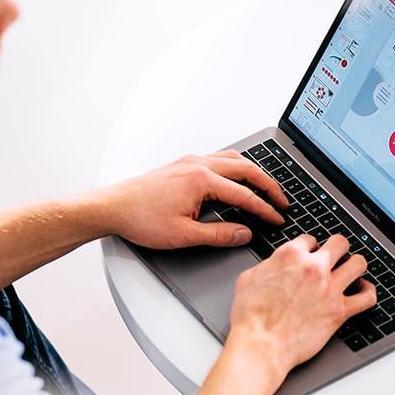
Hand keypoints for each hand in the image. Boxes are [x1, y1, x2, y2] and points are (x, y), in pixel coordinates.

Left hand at [85, 149, 289, 249]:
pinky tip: (236, 178)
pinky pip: (219, 158)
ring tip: (266, 187)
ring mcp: (191, 161)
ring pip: (234, 159)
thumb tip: (244, 233)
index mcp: (202, 180)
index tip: (277, 218)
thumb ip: (219, 235)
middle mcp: (199, 165)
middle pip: (246, 169)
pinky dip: (236, 167)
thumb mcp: (184, 236)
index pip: (244, 194)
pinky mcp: (183, 164)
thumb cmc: (141, 219)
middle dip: (268, 185)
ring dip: (253, 172)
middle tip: (282, 200)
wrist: (112, 207)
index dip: (265, 208)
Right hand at [227, 234, 377, 374]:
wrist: (261, 344)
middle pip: (339, 243)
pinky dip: (369, 292)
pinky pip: (367, 297)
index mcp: (290, 256)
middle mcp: (314, 268)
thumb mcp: (248, 278)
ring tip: (353, 270)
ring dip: (356, 265)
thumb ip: (268, 265)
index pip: (310, 239)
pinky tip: (364, 291)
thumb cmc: (251, 317)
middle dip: (338, 248)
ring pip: (358, 264)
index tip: (311, 254)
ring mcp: (330, 288)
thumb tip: (275, 264)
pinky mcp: (340, 311)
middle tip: (336, 256)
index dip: (310, 247)